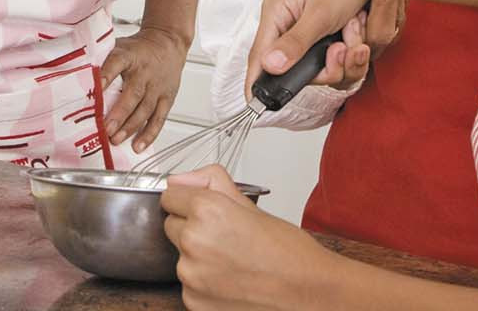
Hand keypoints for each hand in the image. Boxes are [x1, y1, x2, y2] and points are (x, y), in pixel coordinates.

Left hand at [100, 26, 186, 152]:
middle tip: (106, 129)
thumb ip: (101, 59)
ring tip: (116, 140)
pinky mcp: (167, 98)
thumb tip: (74, 73)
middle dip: (119, 113)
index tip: (96, 88)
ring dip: (130, 127)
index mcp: (130, 56)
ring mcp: (157, 86)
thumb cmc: (138, 48)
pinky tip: (138, 146)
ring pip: (145, 109)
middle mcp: (144, 72)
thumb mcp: (119, 46)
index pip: (117, 63)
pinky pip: (159, 118)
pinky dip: (149, 134)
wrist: (168, 41)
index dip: (106, 75)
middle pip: (133, 94)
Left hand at [162, 165, 337, 310]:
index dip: (187, 200)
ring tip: (232, 260)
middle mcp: (194, 241)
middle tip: (225, 236)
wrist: (307, 291)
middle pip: (171, 225)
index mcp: (207, 211)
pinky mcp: (192, 300)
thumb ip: (210, 182)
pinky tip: (230, 279)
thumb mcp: (251, 205)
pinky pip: (188, 283)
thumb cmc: (287, 252)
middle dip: (191, 227)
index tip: (200, 207)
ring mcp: (191, 275)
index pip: (170, 196)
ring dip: (197, 256)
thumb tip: (182, 178)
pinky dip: (203, 282)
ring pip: (180, 255)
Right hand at [247, 0, 407, 97]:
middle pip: (291, 68)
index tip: (253, 105)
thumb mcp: (320, 13)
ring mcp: (304, 34)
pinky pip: (330, 63)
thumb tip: (269, 65)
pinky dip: (347, 54)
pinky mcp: (320, 40)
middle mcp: (286, 25)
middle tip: (340, 49)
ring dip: (340, 58)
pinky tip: (354, 33)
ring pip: (315, 68)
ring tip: (352, 30)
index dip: (256, 82)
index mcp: (276, 13)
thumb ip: (295, 42)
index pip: (258, 55)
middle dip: (322, 67)